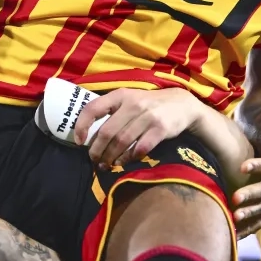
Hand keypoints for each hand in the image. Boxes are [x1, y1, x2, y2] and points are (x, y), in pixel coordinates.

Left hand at [72, 88, 198, 167]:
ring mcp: (148, 116)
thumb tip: (89, 135)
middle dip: (97, 150)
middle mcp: (133, 104)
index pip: (93, 108)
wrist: (182, 105)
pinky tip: (123, 162)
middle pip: (107, 132)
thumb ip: (112, 112)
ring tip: (106, 165)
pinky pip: (139, 148)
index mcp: (120, 95)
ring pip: (121, 142)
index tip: (79, 141)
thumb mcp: (129, 100)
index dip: (82, 126)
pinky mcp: (160, 129)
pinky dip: (129, 158)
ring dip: (111, 157)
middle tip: (94, 160)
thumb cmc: (148, 104)